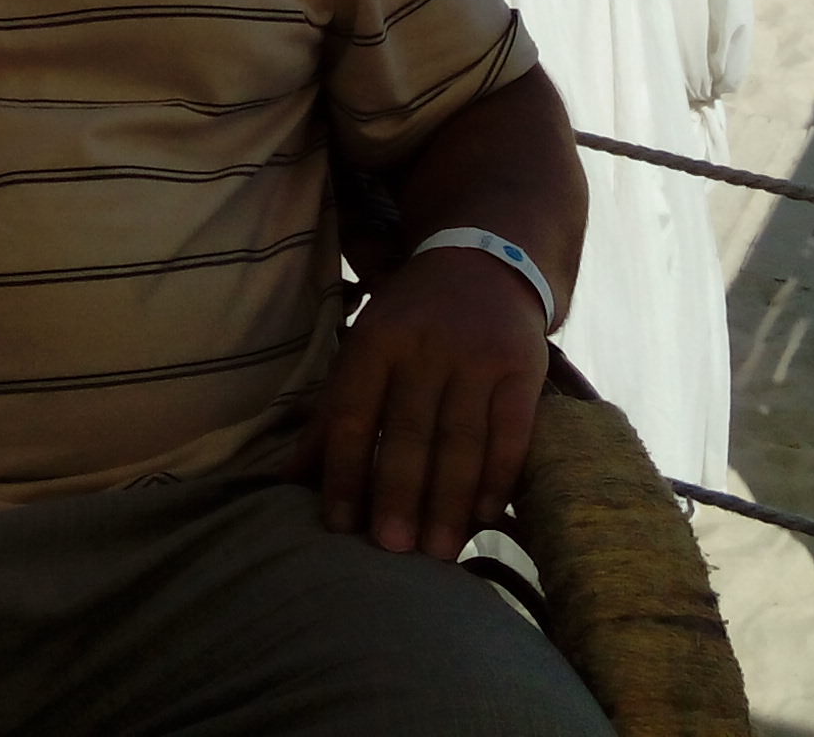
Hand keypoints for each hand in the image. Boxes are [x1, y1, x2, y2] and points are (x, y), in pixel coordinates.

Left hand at [300, 246, 550, 559]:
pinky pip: (511, 431)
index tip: (339, 527)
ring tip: (438, 552)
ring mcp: (477, 356)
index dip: (343, 472)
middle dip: (397, 494)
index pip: (352, 413)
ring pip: (460, 439)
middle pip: (408, 431)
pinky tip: (485, 515)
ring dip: (448, 500)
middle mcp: (425, 345)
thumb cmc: (413, 320)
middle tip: (390, 550)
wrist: (486, 262)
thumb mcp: (365, 348)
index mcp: (376, 339)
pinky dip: (498, 476)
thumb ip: (333, 412)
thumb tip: (290, 480)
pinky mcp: (523, 367)